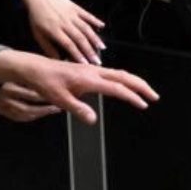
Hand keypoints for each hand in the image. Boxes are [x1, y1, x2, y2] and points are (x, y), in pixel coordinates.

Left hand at [0, 49, 158, 124]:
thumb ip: (78, 109)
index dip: (132, 96)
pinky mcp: (90, 70)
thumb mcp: (59, 99)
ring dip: (136, 82)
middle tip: (154, 96)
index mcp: (89, 79)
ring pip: (121, 74)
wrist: (36, 68)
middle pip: (125, 77)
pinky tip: (126, 85)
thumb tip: (93, 120)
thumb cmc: (45, 83)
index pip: (116, 88)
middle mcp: (94, 72)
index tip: (143, 104)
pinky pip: (114, 73)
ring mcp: (93, 69)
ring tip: (146, 91)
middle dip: (142, 86)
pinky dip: (126, 79)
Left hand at [26, 0, 105, 64]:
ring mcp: (72, 14)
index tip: (85, 64)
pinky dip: (95, 21)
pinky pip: (87, 15)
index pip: (68, 45)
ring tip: (102, 48)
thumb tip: (59, 60)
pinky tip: (102, 27)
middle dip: (90, 51)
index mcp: (54, 30)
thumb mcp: (37, 34)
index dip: (78, 55)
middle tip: (97, 61)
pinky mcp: (76, 8)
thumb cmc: (36, 17)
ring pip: (86, 28)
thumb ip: (48, 47)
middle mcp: (65, 23)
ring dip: (95, 38)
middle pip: (80, 38)